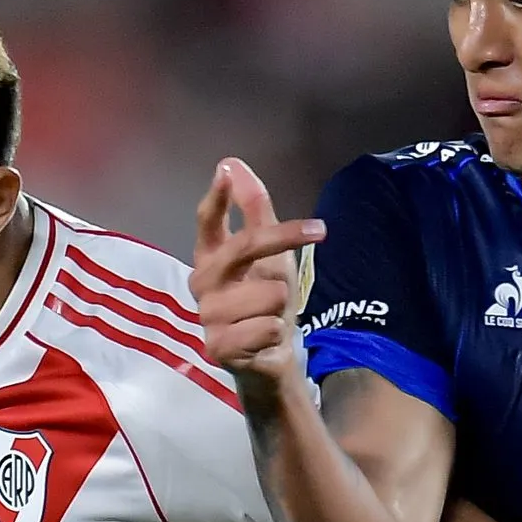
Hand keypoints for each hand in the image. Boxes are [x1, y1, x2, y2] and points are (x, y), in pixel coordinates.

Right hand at [193, 159, 327, 386]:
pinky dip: (275, 331)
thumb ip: (253, 211)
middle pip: (243, 247)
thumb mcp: (269, 254)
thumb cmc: (264, 300)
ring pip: (267, 293)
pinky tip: (264, 338)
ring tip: (269, 315)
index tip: (226, 171)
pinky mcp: (218, 347)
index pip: (207, 222)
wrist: (270, 357)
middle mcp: (201, 283)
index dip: (217, 197)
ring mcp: (207, 316)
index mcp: (210, 257)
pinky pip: (266, 326)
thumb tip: (232, 164)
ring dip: (281, 304)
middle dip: (283, 239)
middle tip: (319, 229)